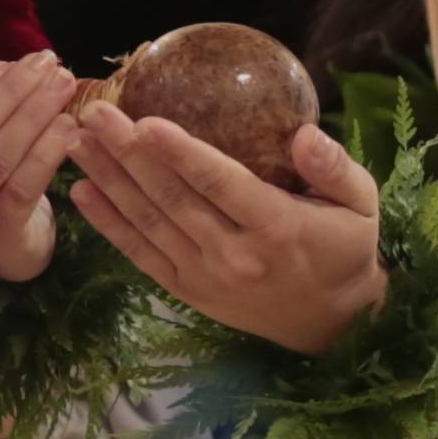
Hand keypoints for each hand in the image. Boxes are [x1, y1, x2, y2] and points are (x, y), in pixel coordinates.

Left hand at [66, 107, 385, 353]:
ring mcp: (206, 277)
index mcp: (276, 227)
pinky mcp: (188, 292)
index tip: (144, 120)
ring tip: (75, 141)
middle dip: (127, 154)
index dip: (179, 152)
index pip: (219, 183)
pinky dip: (109, 225)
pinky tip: (82, 193)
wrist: (333, 325)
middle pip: (171, 198)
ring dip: (108, 181)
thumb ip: (335, 167)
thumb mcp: (362, 205)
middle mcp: (234, 255)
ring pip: (149, 222)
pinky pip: (141, 255)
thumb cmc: (345, 249)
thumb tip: (304, 133)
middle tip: (93, 113)